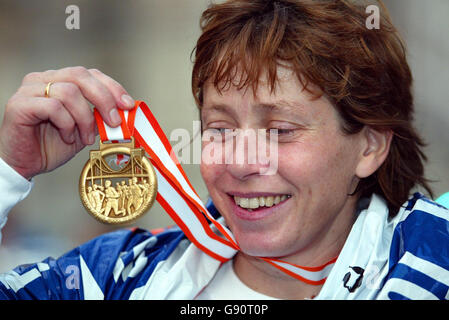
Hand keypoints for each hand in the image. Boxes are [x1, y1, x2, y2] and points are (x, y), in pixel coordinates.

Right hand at [0, 67, 134, 179]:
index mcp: (60, 81)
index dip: (112, 87)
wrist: (25, 165)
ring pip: (69, 92)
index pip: (90, 74)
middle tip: (114, 121)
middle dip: (104, 99)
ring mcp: (30, 90)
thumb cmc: (51, 145)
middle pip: (80, 75)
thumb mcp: (85, 129)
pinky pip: (53, 106)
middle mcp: (43, 79)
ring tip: (85, 137)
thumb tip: (124, 112)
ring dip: (84, 118)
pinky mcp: (20, 104)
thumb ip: (100, 117)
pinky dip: (67, 124)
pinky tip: (67, 137)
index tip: (128, 105)